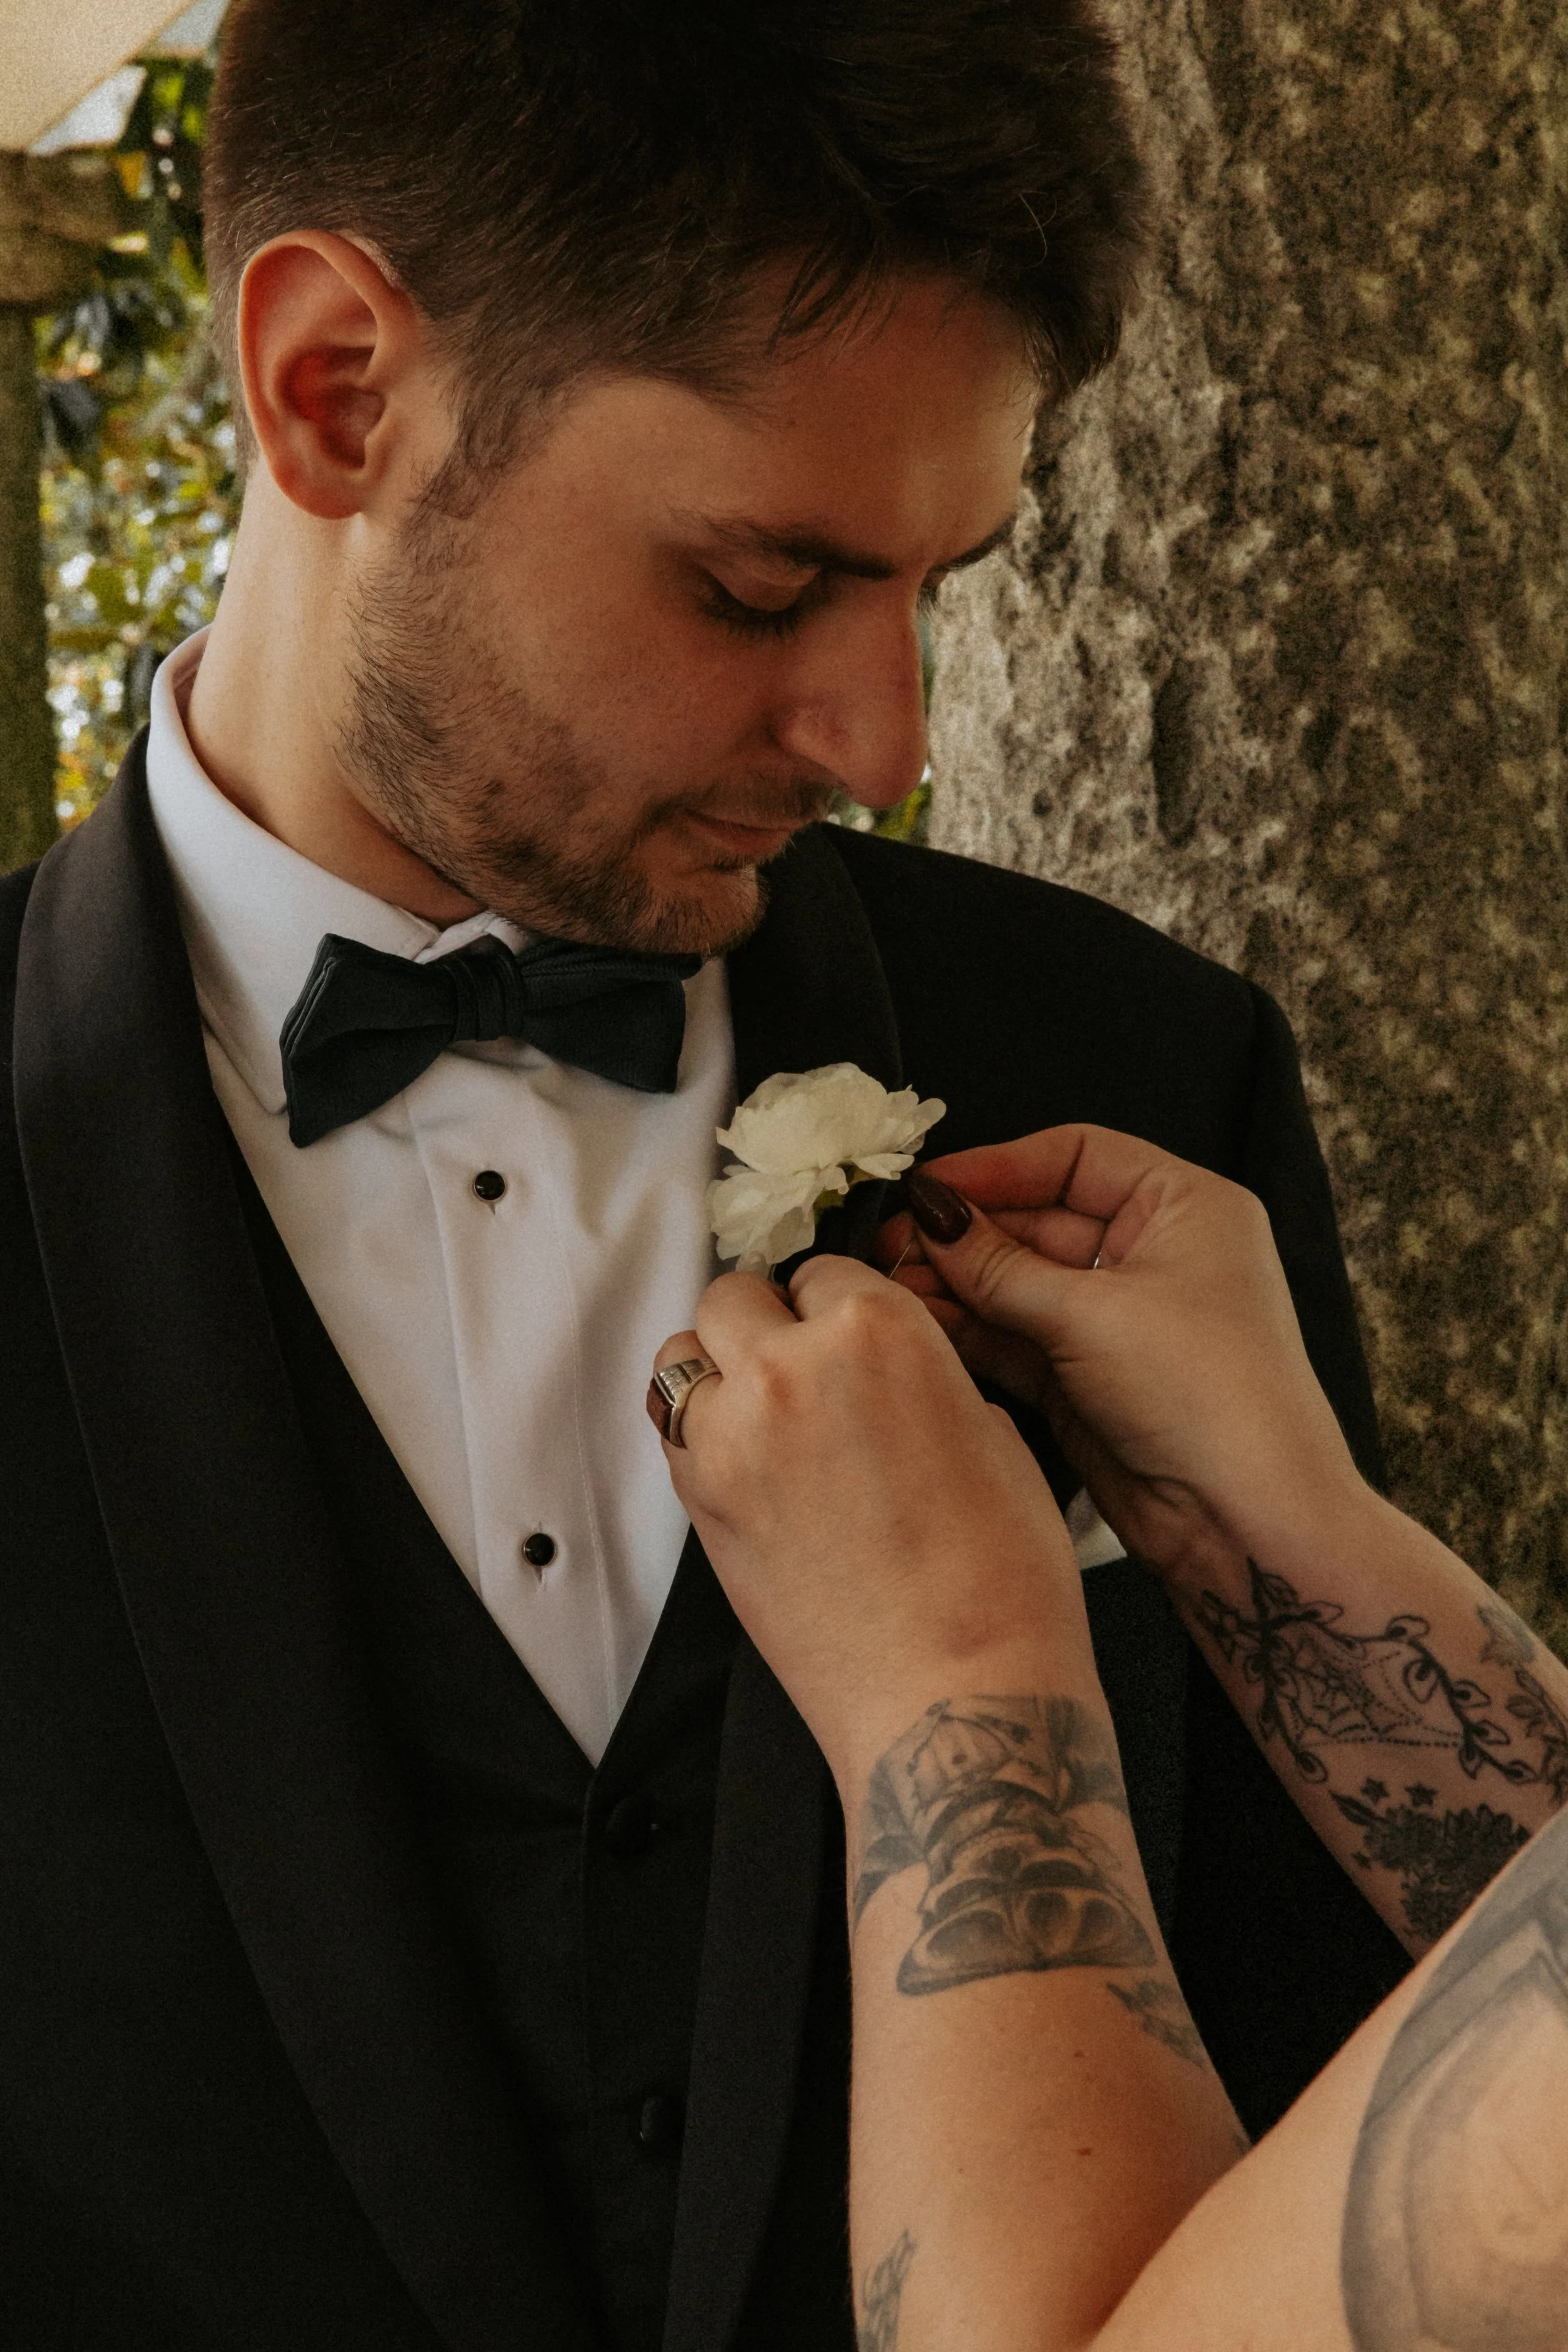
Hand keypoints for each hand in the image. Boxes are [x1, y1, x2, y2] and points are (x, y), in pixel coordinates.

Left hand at [649, 1256, 1085, 1787]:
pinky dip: (698, 1431)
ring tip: (762, 1413)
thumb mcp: (993, 1434)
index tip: (846, 1335)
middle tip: (802, 1370)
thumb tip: (887, 1376)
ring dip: (718, 1369)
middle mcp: (791, 1364)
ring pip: (684, 1353)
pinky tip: (746, 1463)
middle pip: (736, 1295)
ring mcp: (731, 1433)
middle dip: (768, 1323)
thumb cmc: (998, 1579)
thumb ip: (923, 1378)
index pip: (825, 1269)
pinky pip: (671, 1427)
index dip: (840, 1306)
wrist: (954, 1694)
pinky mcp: (698, 1500)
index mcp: (879, 1328)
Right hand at [876, 1126, 1369, 1582]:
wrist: (1247, 1521)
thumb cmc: (1207, 1394)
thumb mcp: (1093, 1314)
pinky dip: (971, 1330)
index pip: (1076, 1157)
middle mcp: (1154, 1255)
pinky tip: (918, 1322)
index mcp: (1185, 1207)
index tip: (929, 1184)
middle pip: (1040, 1220)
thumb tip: (934, 1217)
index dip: (998, 1166)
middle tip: (892, 1240)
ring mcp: (1119, 1320)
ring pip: (1021, 1283)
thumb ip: (1000, 1265)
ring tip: (890, 1282)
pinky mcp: (1088, 1378)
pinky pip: (1018, 1337)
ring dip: (957, 1283)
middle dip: (966, 1232)